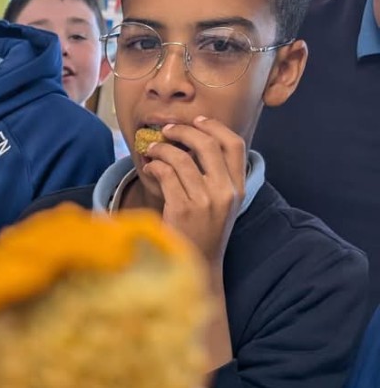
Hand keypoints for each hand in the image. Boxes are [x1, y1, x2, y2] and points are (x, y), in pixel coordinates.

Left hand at [142, 116, 243, 269]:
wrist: (197, 267)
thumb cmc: (203, 233)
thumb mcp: (220, 205)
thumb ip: (216, 177)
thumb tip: (195, 141)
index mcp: (238, 188)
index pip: (235, 144)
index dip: (215, 127)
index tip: (197, 121)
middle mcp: (226, 192)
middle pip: (208, 144)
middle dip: (184, 131)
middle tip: (167, 130)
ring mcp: (205, 201)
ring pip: (183, 157)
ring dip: (163, 148)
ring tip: (152, 149)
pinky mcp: (183, 209)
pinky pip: (167, 174)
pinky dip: (155, 166)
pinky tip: (149, 168)